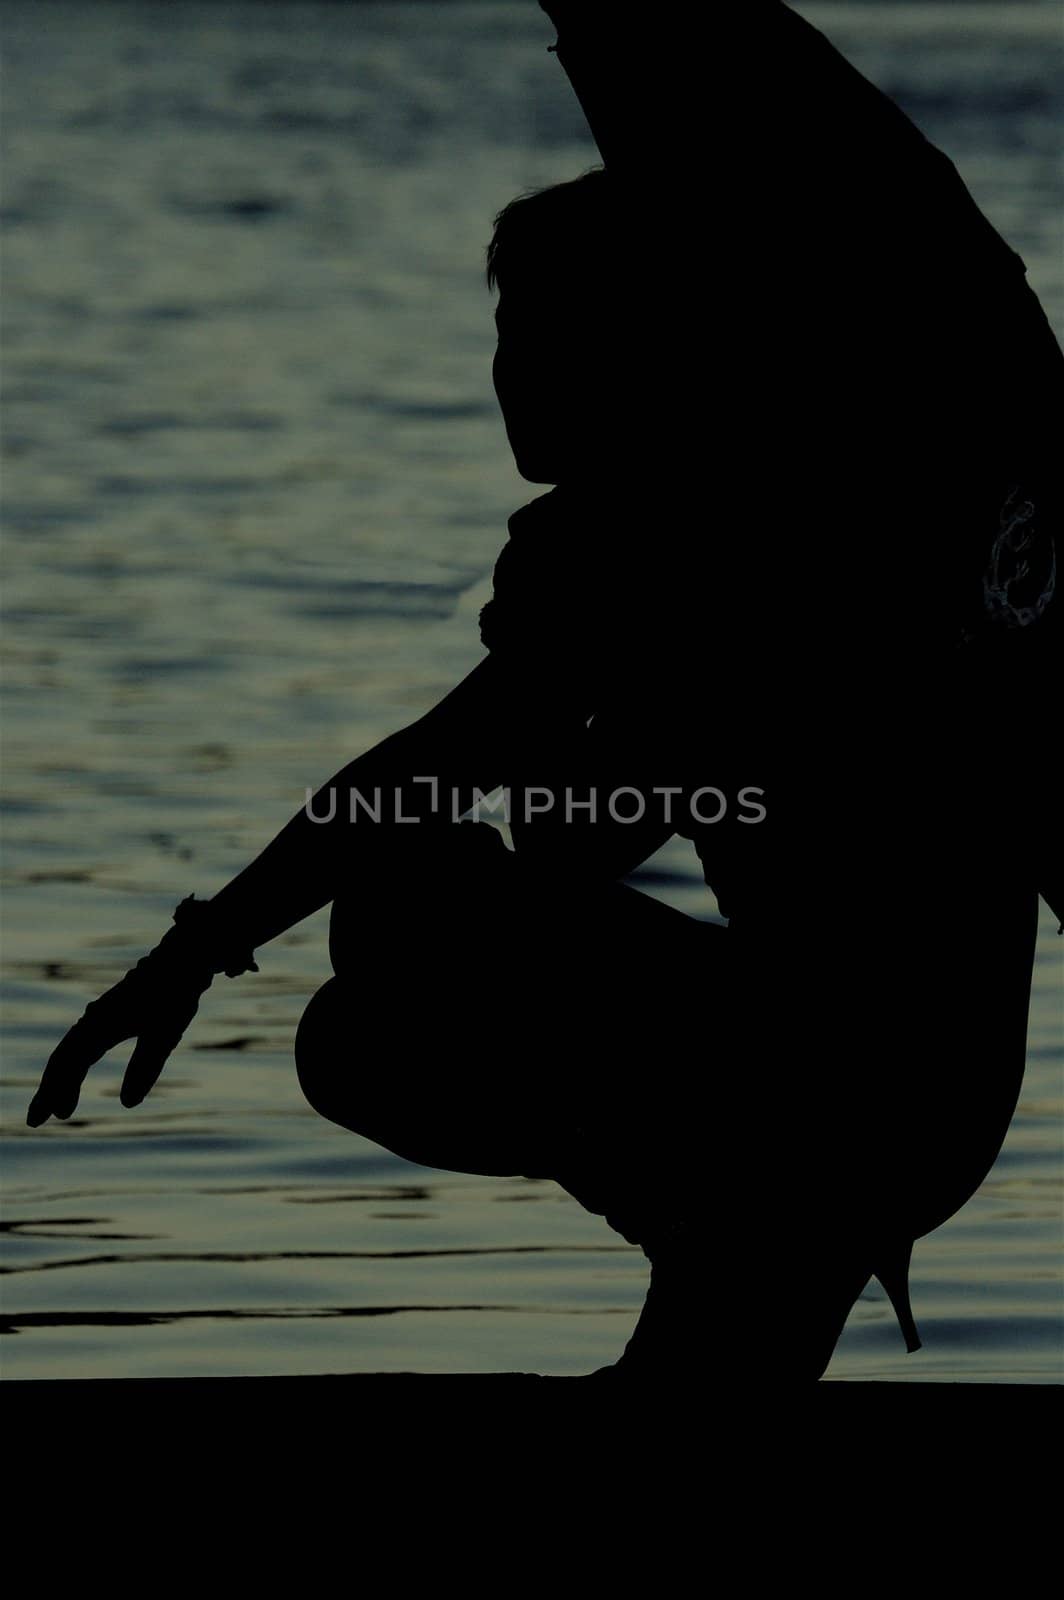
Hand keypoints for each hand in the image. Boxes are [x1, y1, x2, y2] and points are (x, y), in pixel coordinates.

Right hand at [26, 941, 214, 1126]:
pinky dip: (77, 1066)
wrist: (182, 960)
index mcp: (100, 1024)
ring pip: (72, 1052)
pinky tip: (76, 1080)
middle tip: (36, 1120)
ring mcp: (99, 1017)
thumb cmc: (174, 995)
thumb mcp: (165, 1034)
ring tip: (63, 1110)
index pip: (69, 1062)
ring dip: (62, 1080)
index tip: (48, 1116)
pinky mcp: (109, 1016)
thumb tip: (127, 1104)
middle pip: (63, 1059)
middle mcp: (93, 1020)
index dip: (55, 1090)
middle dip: (49, 1089)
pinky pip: (84, 1044)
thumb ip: (145, 1066)